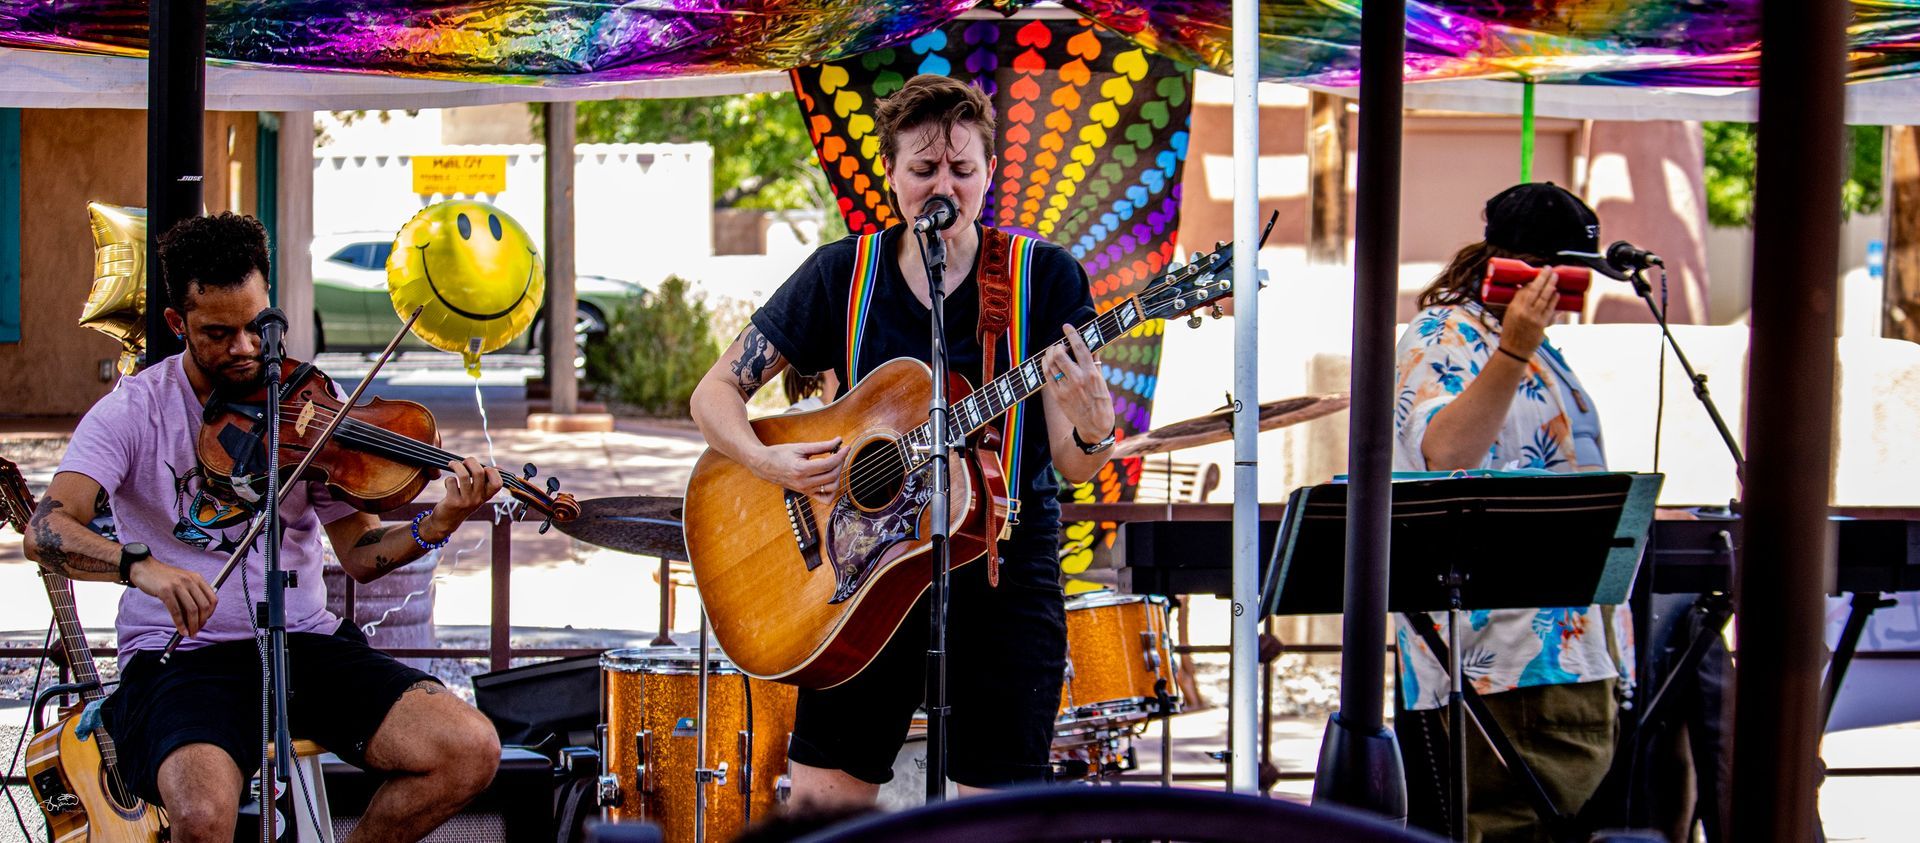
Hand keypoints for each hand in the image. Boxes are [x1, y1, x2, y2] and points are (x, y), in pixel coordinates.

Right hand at [129, 559, 216, 637]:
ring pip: (191, 610)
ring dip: (192, 625)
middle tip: (197, 631)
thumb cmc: (164, 578)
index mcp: (197, 578)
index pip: (212, 599)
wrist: (144, 568)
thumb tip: (197, 617)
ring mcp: (178, 585)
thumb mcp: (182, 582)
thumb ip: (191, 594)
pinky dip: (180, 624)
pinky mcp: (165, 591)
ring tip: (190, 633)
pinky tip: (181, 630)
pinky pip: (176, 611)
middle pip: (203, 606)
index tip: (205, 622)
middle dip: (202, 622)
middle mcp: (190, 581)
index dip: (210, 613)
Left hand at [425, 458, 503, 540]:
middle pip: (479, 472)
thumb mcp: (478, 495)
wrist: (447, 522)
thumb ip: (487, 482)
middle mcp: (478, 499)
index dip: (492, 472)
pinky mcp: (453, 502)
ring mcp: (466, 501)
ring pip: (463, 475)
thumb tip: (498, 467)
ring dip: (456, 466)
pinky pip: (451, 481)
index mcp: (486, 496)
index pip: (498, 483)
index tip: (484, 468)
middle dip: (470, 461)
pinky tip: (448, 483)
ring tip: (452, 464)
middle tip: (464, 462)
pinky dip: (448, 479)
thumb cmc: (464, 503)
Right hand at [752, 438, 846, 499]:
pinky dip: (832, 491)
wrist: (764, 465)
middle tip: (839, 453)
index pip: (828, 464)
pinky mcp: (806, 494)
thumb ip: (821, 446)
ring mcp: (805, 490)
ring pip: (832, 488)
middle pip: (832, 475)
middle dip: (840, 462)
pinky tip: (831, 479)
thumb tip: (839, 441)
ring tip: (835, 464)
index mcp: (801, 469)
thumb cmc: (780, 453)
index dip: (840, 455)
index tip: (846, 447)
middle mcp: (804, 483)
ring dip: (838, 475)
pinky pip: (825, 499)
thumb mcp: (800, 447)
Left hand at [1042, 323, 1114, 439]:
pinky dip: (1046, 366)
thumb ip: (1094, 363)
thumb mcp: (1102, 381)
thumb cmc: (1101, 402)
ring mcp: (1066, 388)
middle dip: (1057, 346)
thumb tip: (1091, 346)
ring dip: (1049, 355)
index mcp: (1091, 374)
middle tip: (1059, 346)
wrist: (1095, 426)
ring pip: (1050, 364)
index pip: (1080, 348)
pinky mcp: (1058, 396)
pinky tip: (1048, 363)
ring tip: (1052, 352)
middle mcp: (1078, 380)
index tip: (1066, 326)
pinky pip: (1047, 376)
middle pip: (1060, 355)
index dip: (1072, 334)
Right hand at [1496, 266, 1558, 359]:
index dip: (1533, 281)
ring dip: (1551, 287)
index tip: (1539, 273)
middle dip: (1544, 278)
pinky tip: (1557, 294)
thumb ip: (1519, 302)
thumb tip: (1528, 288)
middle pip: (1535, 291)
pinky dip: (1554, 301)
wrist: (1514, 350)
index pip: (1524, 291)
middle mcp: (1524, 312)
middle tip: (1549, 270)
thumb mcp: (1510, 315)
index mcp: (1514, 308)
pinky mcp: (1542, 325)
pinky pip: (1550, 310)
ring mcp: (1534, 318)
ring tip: (1555, 278)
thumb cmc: (1511, 331)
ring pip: (1544, 299)